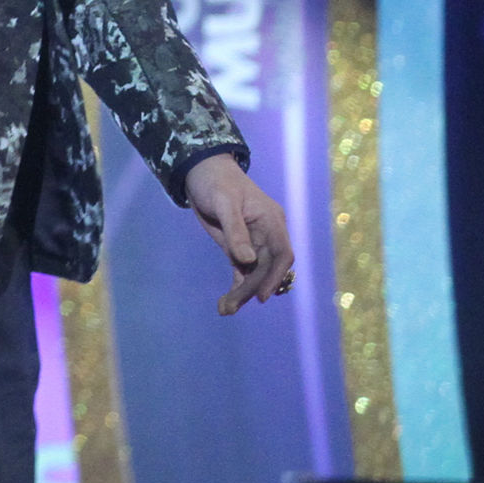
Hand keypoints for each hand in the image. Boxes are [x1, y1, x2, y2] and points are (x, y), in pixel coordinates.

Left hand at [184, 154, 294, 314]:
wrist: (201, 173)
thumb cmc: (215, 182)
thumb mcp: (224, 203)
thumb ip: (236, 231)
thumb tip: (248, 261)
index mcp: (271, 220)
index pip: (282, 253)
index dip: (275, 276)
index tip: (262, 296)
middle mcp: (267, 234)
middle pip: (266, 269)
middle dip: (251, 290)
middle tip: (228, 307)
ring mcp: (253, 243)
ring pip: (254, 275)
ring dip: (243, 294)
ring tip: (224, 309)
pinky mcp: (238, 249)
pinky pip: (243, 273)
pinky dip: (236, 288)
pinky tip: (225, 304)